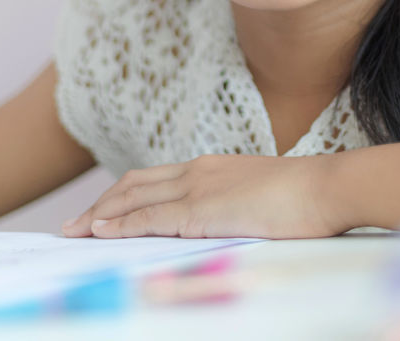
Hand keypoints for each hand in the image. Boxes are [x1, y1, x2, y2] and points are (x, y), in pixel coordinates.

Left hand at [61, 153, 345, 238]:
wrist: (327, 187)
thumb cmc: (306, 198)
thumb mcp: (260, 199)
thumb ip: (234, 208)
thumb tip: (222, 227)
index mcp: (212, 167)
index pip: (154, 179)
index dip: (123, 196)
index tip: (101, 211)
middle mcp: (198, 171)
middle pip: (134, 185)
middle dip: (100, 205)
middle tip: (72, 225)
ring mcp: (198, 188)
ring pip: (133, 199)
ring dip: (99, 216)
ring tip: (74, 231)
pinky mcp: (202, 209)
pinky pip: (149, 217)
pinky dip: (120, 224)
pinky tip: (101, 232)